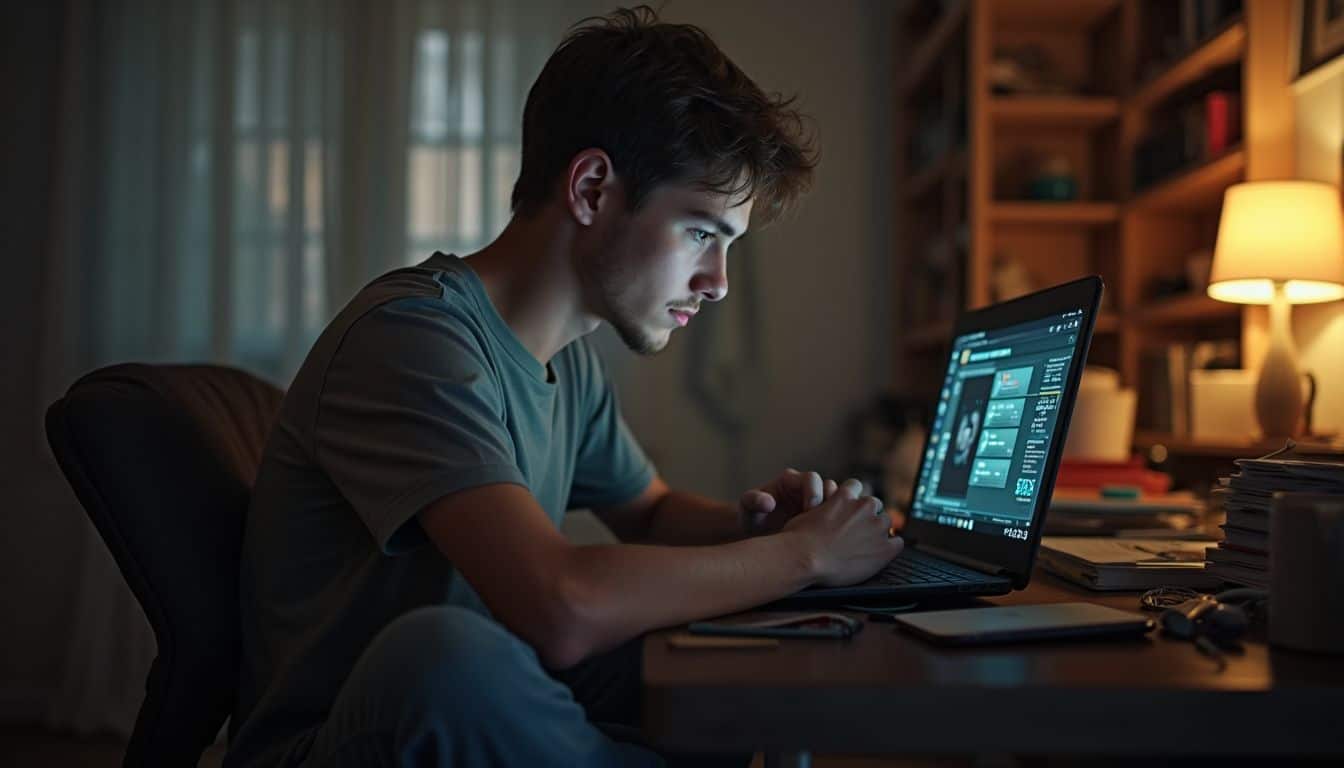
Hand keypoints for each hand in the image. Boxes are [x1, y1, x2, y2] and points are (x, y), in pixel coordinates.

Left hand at [738, 468, 839, 536]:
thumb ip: (753, 500)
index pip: (811, 479)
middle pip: (830, 488)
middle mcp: (806, 490)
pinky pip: (837, 520)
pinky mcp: (822, 521)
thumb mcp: (746, 509)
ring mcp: (816, 504)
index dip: (814, 493)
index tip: (809, 511)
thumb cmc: (750, 519)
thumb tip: (768, 502)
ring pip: (839, 503)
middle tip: (823, 524)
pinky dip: (837, 529)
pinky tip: (829, 543)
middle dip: (830, 504)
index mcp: (789, 482)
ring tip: (827, 535)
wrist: (754, 538)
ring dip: (837, 516)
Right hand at [782, 477, 904, 586]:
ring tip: (865, 545)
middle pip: (875, 504)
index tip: (849, 508)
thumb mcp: (805, 512)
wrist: (806, 558)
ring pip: (886, 522)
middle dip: (867, 515)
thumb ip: (820, 506)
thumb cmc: (798, 538)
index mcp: (845, 495)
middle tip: (856, 530)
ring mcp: (876, 527)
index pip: (856, 486)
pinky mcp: (884, 548)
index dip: (852, 498)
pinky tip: (879, 554)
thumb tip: (821, 508)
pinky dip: (890, 547)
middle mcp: (864, 507)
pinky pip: (897, 543)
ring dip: (878, 530)